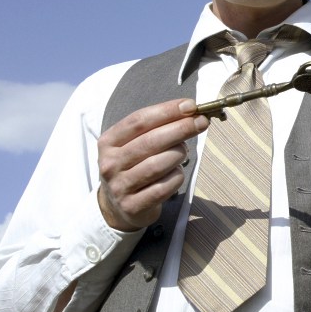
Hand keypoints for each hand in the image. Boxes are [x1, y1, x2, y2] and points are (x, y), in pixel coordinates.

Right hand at [97, 98, 209, 230]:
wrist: (116, 206)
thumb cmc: (133, 166)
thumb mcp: (134, 143)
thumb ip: (157, 127)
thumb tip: (190, 111)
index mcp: (109, 142)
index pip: (139, 120)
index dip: (167, 111)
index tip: (190, 106)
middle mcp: (111, 163)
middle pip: (151, 141)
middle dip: (181, 128)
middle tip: (201, 122)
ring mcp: (120, 186)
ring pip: (158, 164)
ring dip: (179, 154)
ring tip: (183, 151)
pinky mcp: (133, 206)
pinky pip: (164, 187)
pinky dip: (176, 176)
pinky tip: (176, 172)